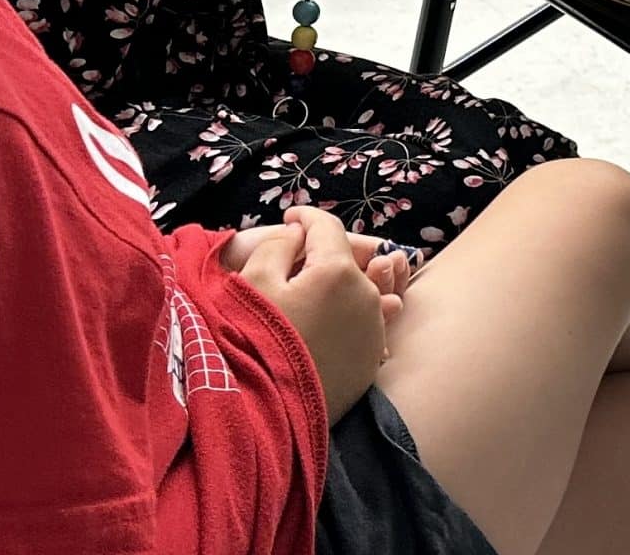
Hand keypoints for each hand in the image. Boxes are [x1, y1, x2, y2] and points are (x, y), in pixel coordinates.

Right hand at [235, 208, 396, 422]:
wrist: (268, 412)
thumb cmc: (256, 340)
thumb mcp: (255, 279)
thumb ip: (279, 244)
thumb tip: (298, 235)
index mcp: (338, 271)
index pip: (327, 226)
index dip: (306, 217)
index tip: (290, 218)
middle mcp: (367, 297)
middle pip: (346, 260)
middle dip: (322, 253)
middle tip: (294, 257)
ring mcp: (374, 332)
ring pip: (358, 292)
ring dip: (337, 285)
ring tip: (311, 289)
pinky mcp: (371, 362)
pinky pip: (362, 325)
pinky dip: (346, 316)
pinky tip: (325, 321)